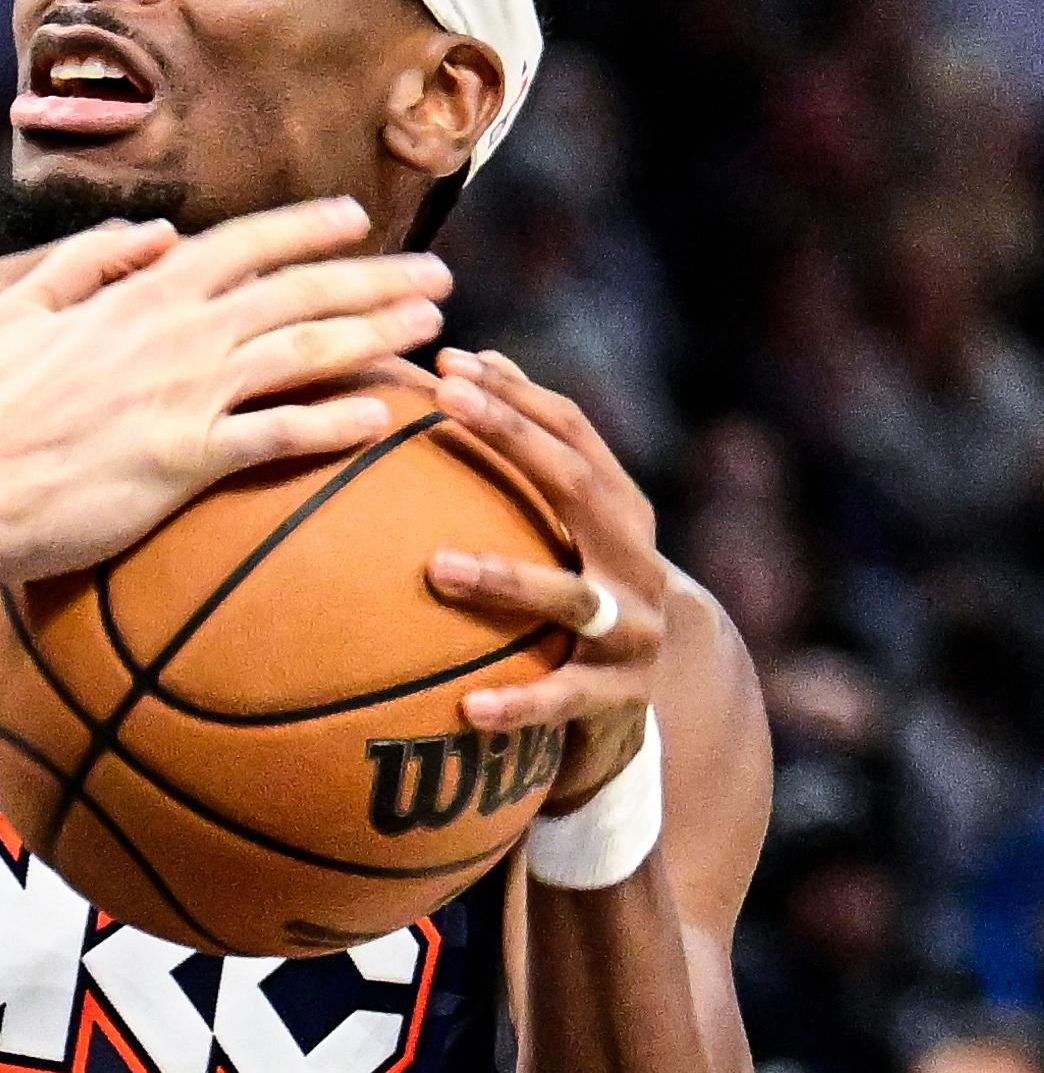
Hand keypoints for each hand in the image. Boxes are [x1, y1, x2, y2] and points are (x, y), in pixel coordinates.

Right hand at [0, 196, 450, 577]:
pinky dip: (335, 422)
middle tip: (436, 277)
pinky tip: (381, 416)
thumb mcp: (17, 308)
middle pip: (300, 290)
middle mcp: (180, 334)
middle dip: (377, 277)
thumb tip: (157, 235)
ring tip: (431, 330)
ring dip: (378, 334)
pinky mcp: (190, 459)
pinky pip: (281, 434)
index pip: (245, 243)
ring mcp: (190, 395)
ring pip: (307, 350)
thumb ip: (88, 259)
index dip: (307, 225)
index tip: (356, 217)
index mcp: (142, 294)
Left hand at [423, 347, 666, 811]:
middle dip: (514, 438)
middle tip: (447, 404)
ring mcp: (636, 630)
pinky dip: (518, 703)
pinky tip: (467, 706)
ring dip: (505, 578)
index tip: (450, 361)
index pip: (573, 434)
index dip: (518, 394)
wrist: (638, 711)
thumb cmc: (576, 601)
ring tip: (434, 566)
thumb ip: (523, 462)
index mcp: (619, 512)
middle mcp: (636, 560)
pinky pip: (562, 700)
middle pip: (579, 487)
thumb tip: (460, 363)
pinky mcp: (620, 698)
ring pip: (572, 598)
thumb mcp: (562, 536)